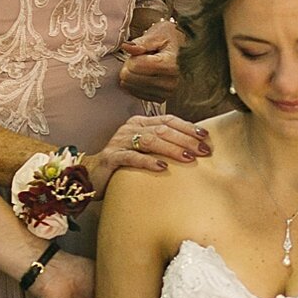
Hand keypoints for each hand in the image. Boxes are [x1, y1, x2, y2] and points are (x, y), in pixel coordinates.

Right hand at [85, 113, 210, 197]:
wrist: (91, 177)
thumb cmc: (124, 166)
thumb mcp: (145, 152)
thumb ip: (163, 147)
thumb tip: (194, 150)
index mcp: (140, 123)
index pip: (168, 120)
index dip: (188, 127)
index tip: (206, 137)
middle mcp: (130, 128)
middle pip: (163, 130)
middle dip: (186, 140)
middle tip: (203, 151)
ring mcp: (119, 141)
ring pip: (150, 141)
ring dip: (172, 149)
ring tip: (189, 158)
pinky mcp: (111, 158)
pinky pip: (132, 157)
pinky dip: (148, 161)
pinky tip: (162, 167)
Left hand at [119, 19, 183, 102]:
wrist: (181, 50)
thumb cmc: (169, 40)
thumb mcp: (156, 35)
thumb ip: (141, 42)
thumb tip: (126, 46)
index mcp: (170, 65)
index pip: (135, 66)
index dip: (132, 57)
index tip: (140, 52)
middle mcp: (170, 82)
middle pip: (130, 78)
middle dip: (130, 67)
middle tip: (141, 59)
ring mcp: (166, 93)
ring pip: (130, 87)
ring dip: (132, 76)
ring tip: (144, 67)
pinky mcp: (161, 99)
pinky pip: (135, 94)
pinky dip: (135, 85)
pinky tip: (144, 76)